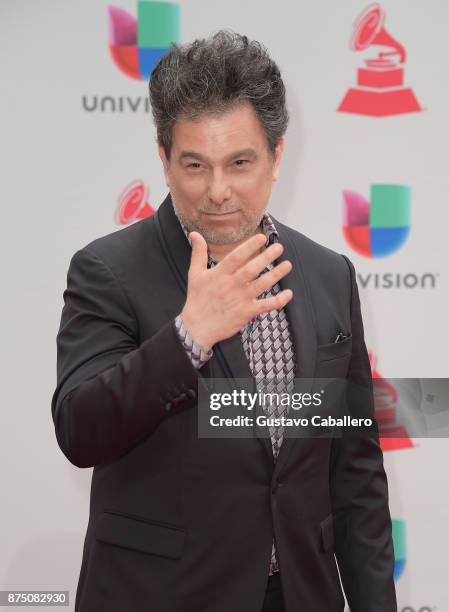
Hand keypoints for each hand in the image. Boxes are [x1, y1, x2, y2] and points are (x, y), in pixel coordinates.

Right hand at [180, 231, 292, 351]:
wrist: (197, 328)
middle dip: (266, 257)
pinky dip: (279, 300)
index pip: (236, 257)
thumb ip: (198, 253)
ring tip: (288, 264)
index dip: (250, 246)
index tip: (262, 237)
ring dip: (276, 274)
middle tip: (280, 247)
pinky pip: (266, 306)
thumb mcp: (194, 273)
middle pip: (252, 269)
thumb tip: (194, 233)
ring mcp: (240, 299)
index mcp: (219, 274)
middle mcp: (231, 285)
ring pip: (262, 285)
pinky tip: (289, 293)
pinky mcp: (246, 313)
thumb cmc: (197, 299)